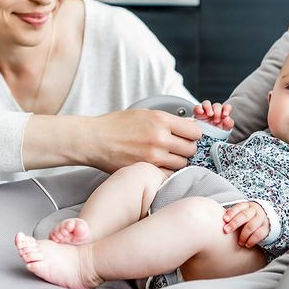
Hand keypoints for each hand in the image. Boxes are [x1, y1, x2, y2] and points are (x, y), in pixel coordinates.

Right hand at [23, 110, 201, 173]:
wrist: (94, 140)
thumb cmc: (117, 125)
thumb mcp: (144, 114)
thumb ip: (168, 121)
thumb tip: (190, 127)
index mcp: (160, 120)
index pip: (195, 132)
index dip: (193, 135)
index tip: (187, 137)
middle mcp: (159, 138)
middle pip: (190, 149)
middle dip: (186, 149)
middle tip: (176, 149)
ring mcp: (153, 156)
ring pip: (181, 164)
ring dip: (176, 162)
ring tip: (165, 157)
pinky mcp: (145, 170)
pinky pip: (167, 174)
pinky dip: (166, 172)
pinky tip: (157, 166)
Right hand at [193, 100, 233, 130]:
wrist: (206, 140)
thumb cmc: (216, 133)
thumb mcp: (225, 130)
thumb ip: (229, 124)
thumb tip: (227, 118)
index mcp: (222, 114)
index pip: (226, 107)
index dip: (226, 109)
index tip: (225, 115)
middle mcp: (214, 111)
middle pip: (216, 105)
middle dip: (217, 111)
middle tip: (216, 120)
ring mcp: (205, 111)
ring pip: (206, 103)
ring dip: (208, 107)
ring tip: (210, 114)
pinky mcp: (197, 114)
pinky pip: (197, 107)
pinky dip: (199, 108)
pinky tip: (201, 112)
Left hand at [223, 201, 268, 247]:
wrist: (264, 219)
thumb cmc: (247, 218)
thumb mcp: (240, 214)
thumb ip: (231, 216)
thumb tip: (216, 221)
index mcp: (247, 205)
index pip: (239, 207)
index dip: (231, 213)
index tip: (224, 219)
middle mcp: (255, 211)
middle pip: (244, 215)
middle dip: (234, 223)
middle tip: (226, 231)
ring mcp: (261, 219)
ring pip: (252, 225)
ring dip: (244, 234)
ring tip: (239, 242)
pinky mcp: (266, 228)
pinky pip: (260, 233)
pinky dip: (253, 240)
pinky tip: (247, 244)